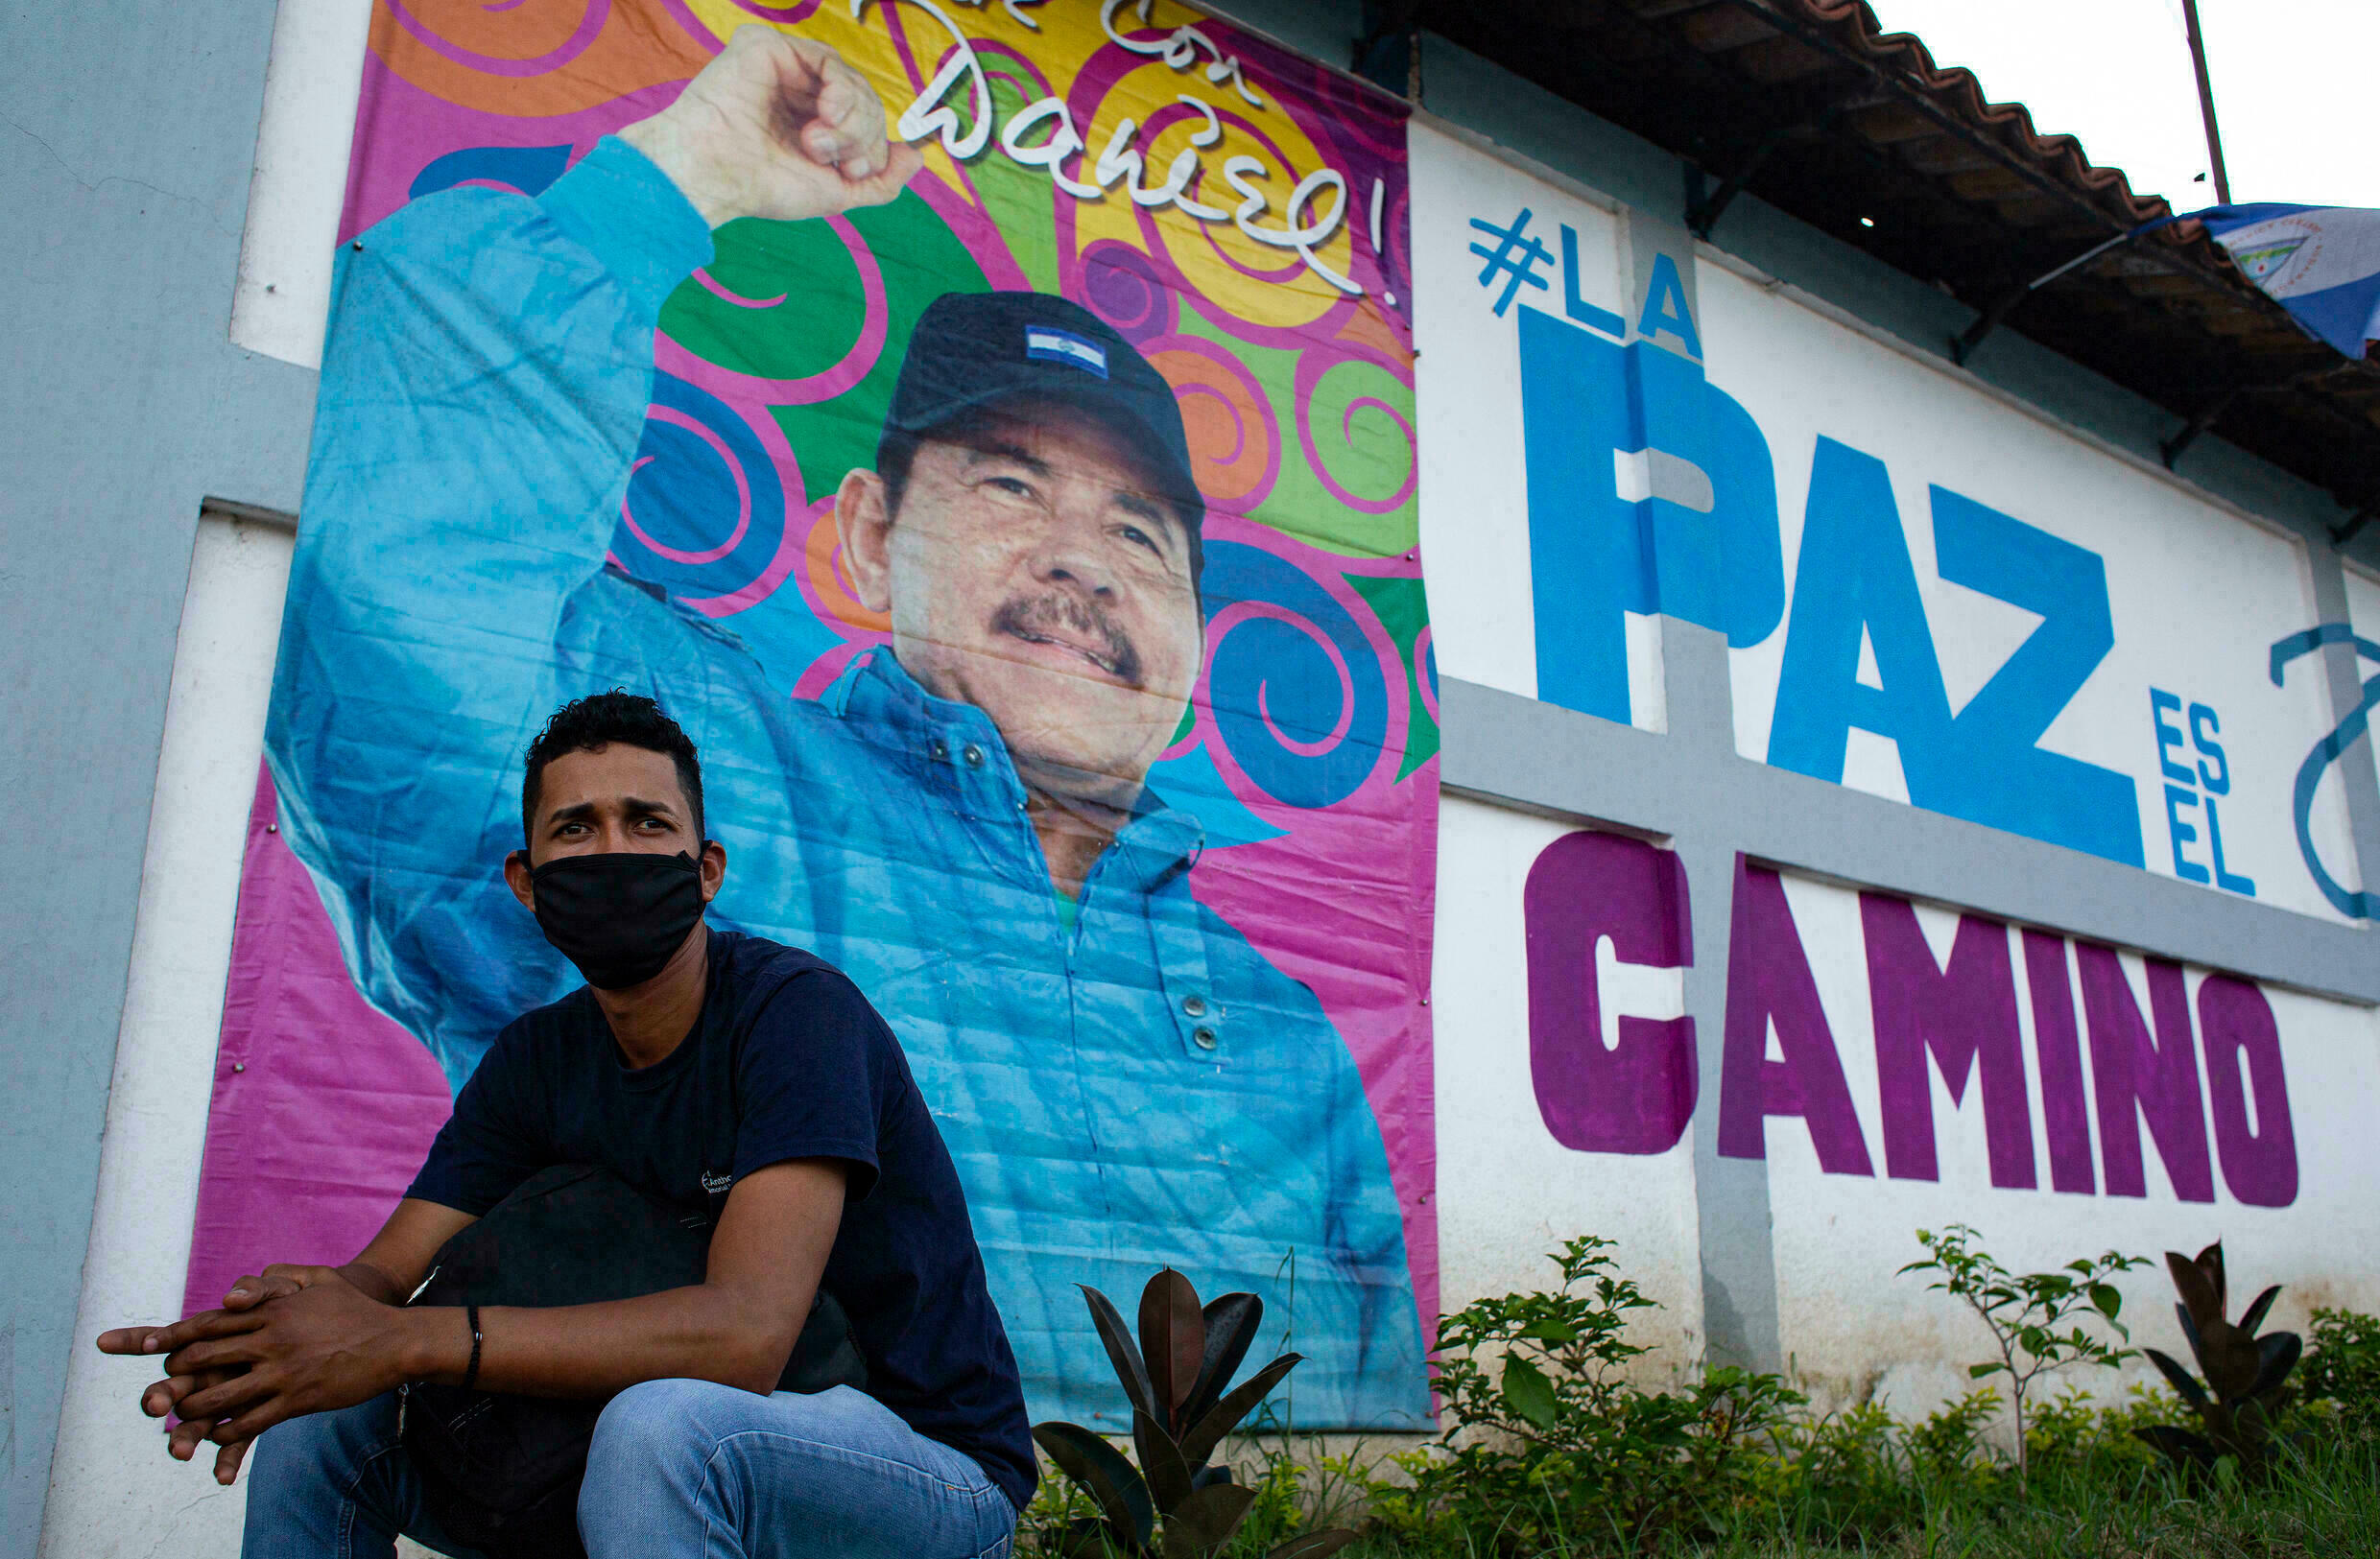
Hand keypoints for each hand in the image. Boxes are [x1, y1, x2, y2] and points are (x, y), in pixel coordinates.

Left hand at [100, 1266, 425, 1472]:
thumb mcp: (320, 1279)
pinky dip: (227, 1432)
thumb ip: (280, 1277)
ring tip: (183, 1417)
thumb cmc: (356, 1309)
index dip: (173, 1335)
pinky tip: (218, 1436)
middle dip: (176, 1376)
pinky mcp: (298, 1399)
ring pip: (221, 1395)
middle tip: (162, 1390)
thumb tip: (245, 1287)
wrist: (395, 1341)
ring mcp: (284, 1371)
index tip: (144, 1347)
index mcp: (272, 1310)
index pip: (210, 1322)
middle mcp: (271, 1339)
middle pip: (206, 1357)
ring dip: (195, 1410)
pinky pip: (250, 1421)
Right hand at [620, 25, 921, 227]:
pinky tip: (825, 115)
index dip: (872, 148)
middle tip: (834, 159)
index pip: (866, 124)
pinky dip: (840, 90)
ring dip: (851, 120)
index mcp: (810, 125)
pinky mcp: (769, 47)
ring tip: (818, 143)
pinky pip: (829, 59)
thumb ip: (881, 179)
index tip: (850, 173)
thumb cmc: (765, 188)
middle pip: (865, 101)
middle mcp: (799, 95)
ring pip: (852, 81)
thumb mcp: (837, 193)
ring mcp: (785, 68)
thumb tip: (917, 157)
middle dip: (863, 135)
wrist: (718, 175)